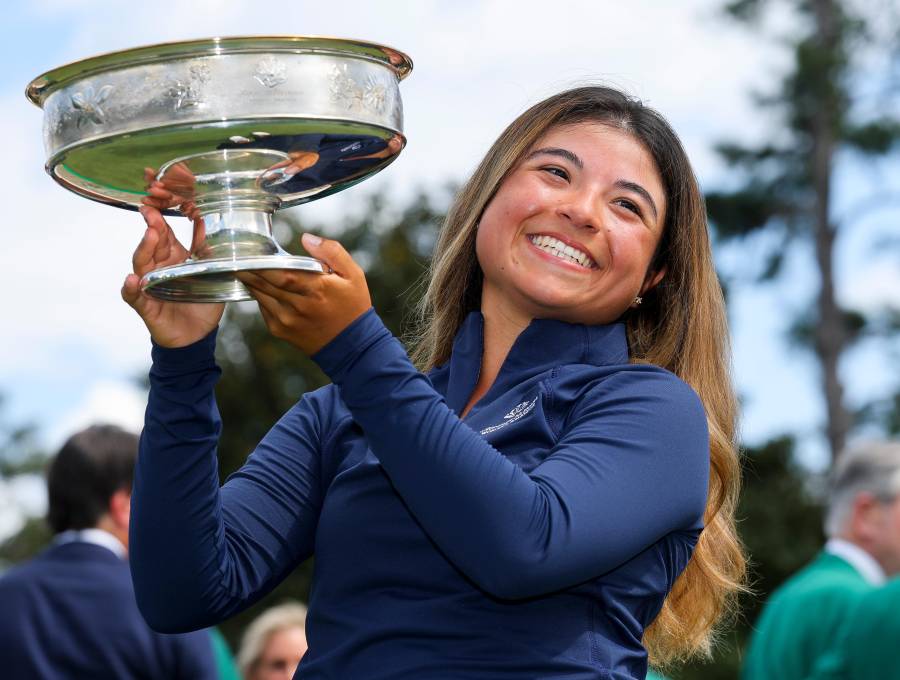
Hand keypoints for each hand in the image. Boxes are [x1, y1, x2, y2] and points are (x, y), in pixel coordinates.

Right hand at [121, 205, 224, 347]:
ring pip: (141, 264)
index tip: (156, 200)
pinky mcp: (145, 305)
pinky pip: (133, 296)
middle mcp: (158, 268)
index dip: (159, 217)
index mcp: (173, 257)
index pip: (163, 233)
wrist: (197, 335)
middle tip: (153, 213)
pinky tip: (132, 280)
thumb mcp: (211, 271)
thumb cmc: (202, 301)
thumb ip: (207, 249)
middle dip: (152, 228)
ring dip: (144, 250)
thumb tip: (209, 221)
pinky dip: (130, 288)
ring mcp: (148, 285)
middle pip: (151, 244)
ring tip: (150, 237)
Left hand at [237, 234, 371, 354]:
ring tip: (246, 265)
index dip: (260, 263)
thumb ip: (332, 252)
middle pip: (262, 283)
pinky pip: (262, 307)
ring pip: (259, 294)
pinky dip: (261, 294)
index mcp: (316, 289)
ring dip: (251, 280)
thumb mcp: (353, 275)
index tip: (249, 250)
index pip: (280, 274)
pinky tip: (265, 285)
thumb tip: (306, 238)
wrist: (352, 346)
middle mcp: (297, 306)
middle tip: (239, 253)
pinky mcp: (279, 330)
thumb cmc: (353, 307)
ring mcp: (286, 320)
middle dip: (247, 267)